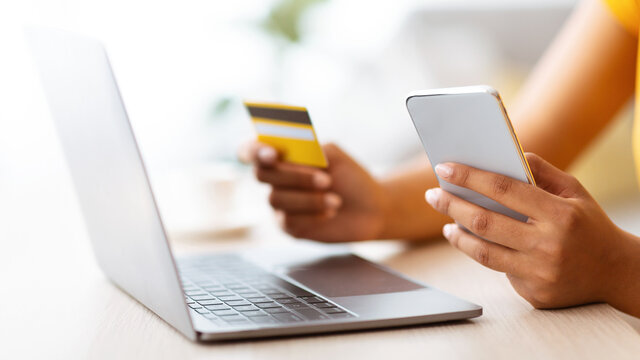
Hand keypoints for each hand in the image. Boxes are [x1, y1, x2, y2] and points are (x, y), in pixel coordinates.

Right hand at [239, 141, 387, 241]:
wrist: (370, 208)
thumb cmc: (350, 177)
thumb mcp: (334, 155)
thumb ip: (311, 149)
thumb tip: (291, 152)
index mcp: (281, 155)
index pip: (250, 150)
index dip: (253, 151)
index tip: (272, 154)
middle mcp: (274, 179)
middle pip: (262, 174)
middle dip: (294, 176)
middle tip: (327, 180)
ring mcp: (278, 203)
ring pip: (276, 199)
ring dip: (309, 198)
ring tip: (336, 200)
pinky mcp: (287, 226)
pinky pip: (288, 220)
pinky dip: (312, 214)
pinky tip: (331, 212)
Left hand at [425, 152, 639, 309]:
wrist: (617, 272)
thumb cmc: (589, 224)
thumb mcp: (574, 191)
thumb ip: (540, 171)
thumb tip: (505, 155)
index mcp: (559, 214)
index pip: (503, 188)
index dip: (469, 177)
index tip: (444, 169)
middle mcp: (549, 245)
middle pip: (484, 222)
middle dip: (452, 205)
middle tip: (433, 195)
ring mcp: (540, 273)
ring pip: (483, 253)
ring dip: (458, 236)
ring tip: (447, 222)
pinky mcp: (535, 294)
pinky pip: (500, 270)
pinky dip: (486, 255)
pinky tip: (477, 244)